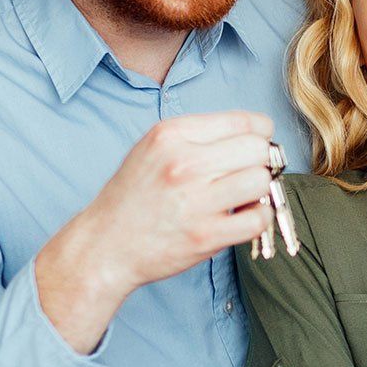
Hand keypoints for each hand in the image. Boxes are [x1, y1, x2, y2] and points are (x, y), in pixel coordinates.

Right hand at [36, 111, 274, 351]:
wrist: (105, 244)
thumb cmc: (135, 196)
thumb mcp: (154, 147)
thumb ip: (200, 136)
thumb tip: (256, 134)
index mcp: (172, 134)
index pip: (245, 121)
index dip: (259, 135)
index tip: (253, 147)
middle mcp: (183, 163)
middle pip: (258, 149)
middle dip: (260, 161)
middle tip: (246, 174)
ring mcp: (194, 200)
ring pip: (261, 180)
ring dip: (260, 190)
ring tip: (243, 197)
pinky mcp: (205, 235)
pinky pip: (258, 218)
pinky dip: (258, 218)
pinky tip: (241, 217)